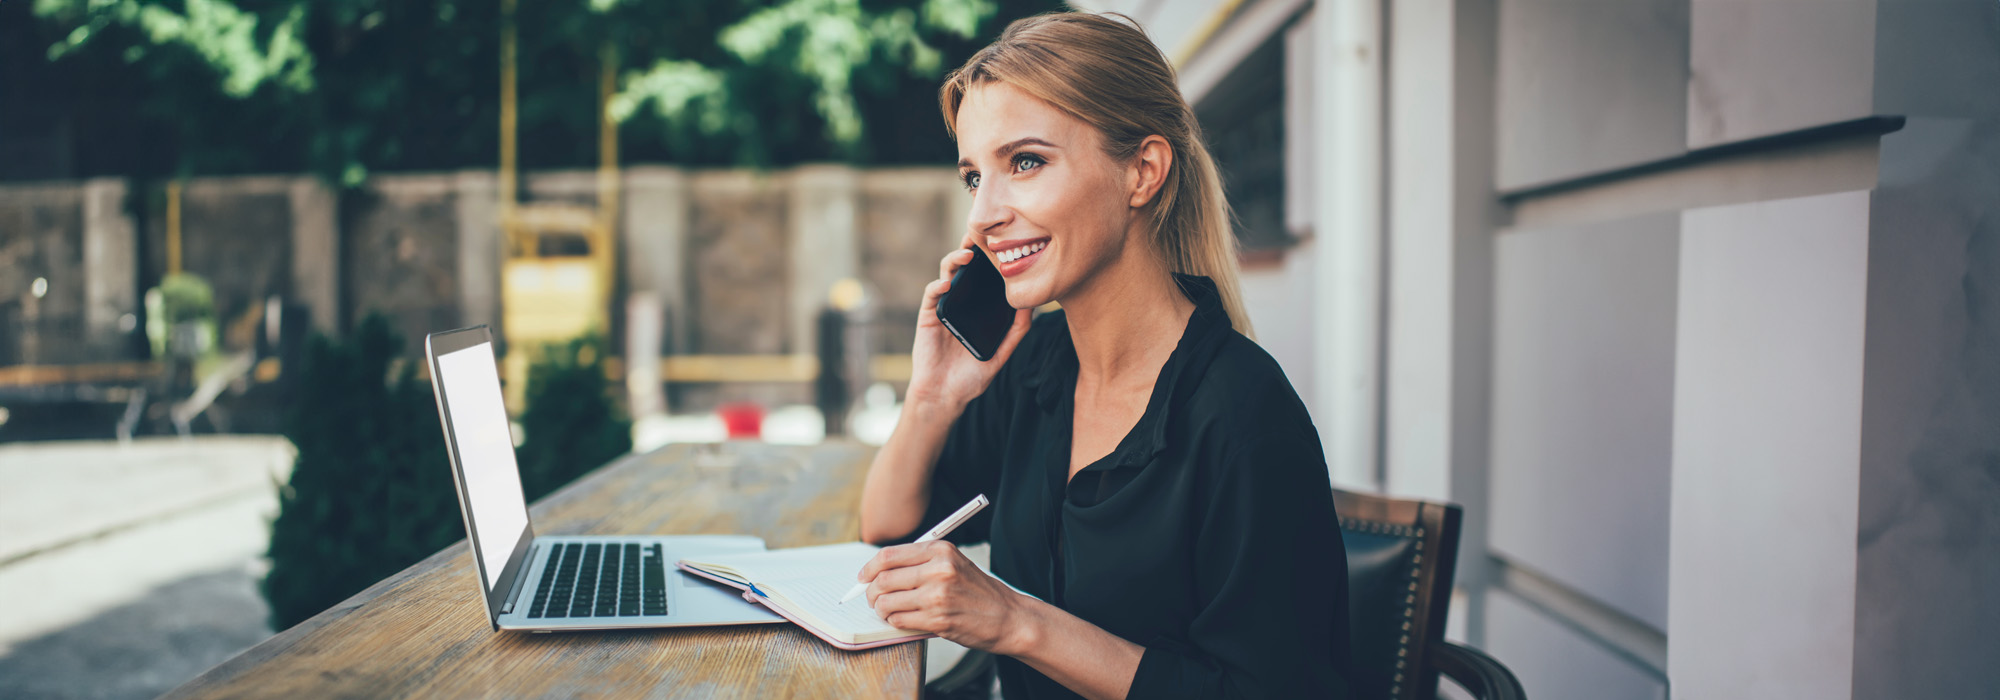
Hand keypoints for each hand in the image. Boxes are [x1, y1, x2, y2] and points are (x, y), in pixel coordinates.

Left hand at [859, 540, 1033, 654]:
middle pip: (883, 579)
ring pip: (887, 602)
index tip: (863, 577)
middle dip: (871, 592)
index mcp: (941, 550)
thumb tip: (879, 571)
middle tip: (873, 598)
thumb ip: (920, 563)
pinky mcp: (938, 620)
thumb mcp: (954, 563)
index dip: (869, 568)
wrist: (1008, 617)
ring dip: (882, 609)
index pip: (889, 556)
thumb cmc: (979, 592)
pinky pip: (899, 621)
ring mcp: (938, 596)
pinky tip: (903, 620)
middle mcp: (939, 570)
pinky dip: (895, 622)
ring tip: (889, 611)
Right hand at [905, 241, 1033, 411]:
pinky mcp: (928, 316)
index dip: (990, 259)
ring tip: (967, 256)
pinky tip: (948, 284)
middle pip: (964, 269)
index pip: (983, 277)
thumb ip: (1016, 332)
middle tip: (981, 236)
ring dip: (955, 261)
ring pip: (946, 275)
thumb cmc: (971, 377)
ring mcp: (943, 308)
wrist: (945, 396)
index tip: (1003, 244)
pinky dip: (938, 286)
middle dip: (971, 249)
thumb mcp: (1000, 354)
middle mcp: (960, 303)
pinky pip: (931, 295)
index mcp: (976, 309)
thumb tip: (1033, 307)